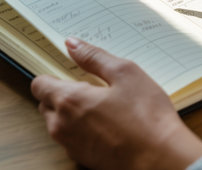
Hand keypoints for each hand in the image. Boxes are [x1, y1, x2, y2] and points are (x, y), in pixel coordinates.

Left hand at [31, 38, 201, 169]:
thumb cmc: (146, 116)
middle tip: (91, 85)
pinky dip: (83, 129)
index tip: (69, 70)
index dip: (52, 73)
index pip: (39, 84)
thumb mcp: (124, 73)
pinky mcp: (83, 160)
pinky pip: (72, 138)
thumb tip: (72, 43)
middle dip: (63, 93)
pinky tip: (109, 123)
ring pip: (58, 122)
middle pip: (47, 103)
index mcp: (69, 101)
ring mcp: (71, 146)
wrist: (161, 160)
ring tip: (103, 104)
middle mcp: (62, 126)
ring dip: (72, 112)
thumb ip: (93, 56)